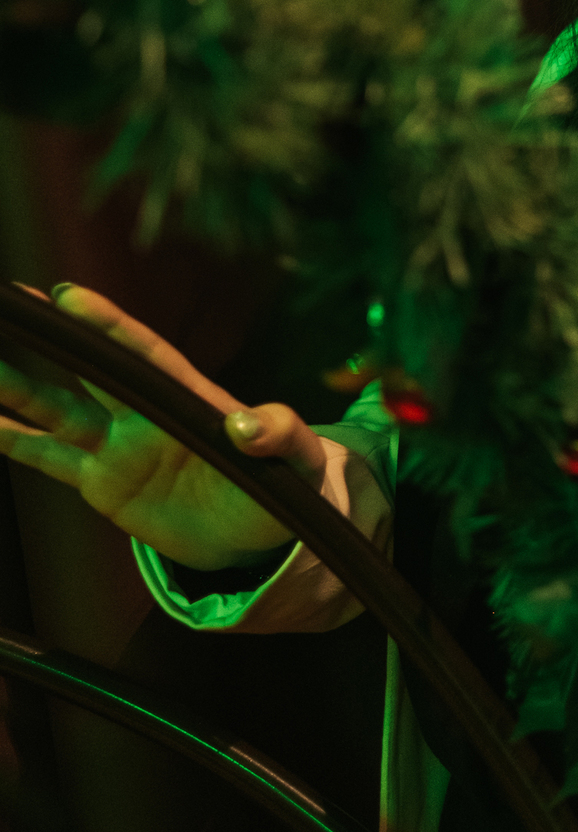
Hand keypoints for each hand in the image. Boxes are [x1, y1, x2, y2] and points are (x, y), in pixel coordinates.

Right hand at [0, 282, 327, 568]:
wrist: (258, 535)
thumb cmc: (283, 484)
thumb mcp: (296, 456)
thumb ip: (278, 434)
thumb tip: (246, 426)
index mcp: (188, 398)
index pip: (144, 354)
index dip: (109, 325)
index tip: (70, 296)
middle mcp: (145, 415)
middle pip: (91, 370)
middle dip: (55, 337)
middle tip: (16, 303)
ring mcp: (120, 447)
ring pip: (58, 410)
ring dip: (19, 389)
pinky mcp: (104, 484)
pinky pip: (52, 460)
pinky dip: (18, 443)